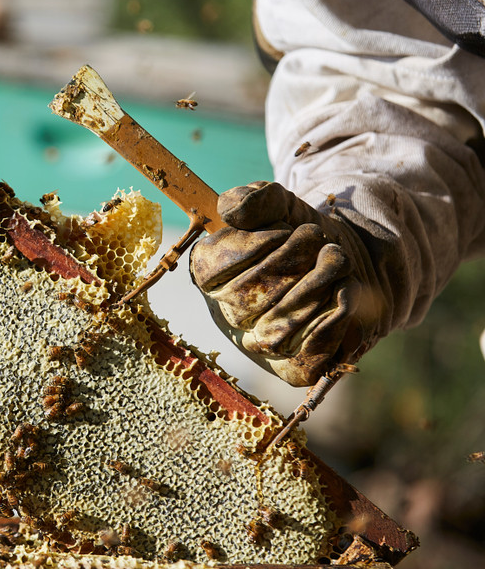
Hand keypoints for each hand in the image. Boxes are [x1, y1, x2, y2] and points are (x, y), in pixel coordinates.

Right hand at [189, 182, 386, 385]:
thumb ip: (255, 199)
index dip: (252, 247)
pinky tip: (346, 292)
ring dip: (317, 285)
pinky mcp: (294, 369)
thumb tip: (230, 210)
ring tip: (338, 260)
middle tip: (322, 242)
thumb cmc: (307, 236)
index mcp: (212, 276)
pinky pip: (303, 359)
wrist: (357, 263)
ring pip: (276, 327)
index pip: (210, 269)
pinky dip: (332, 321)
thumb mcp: (283, 207)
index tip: (287, 228)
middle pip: (246, 298)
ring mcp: (259, 346)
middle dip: (292, 262)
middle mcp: (228, 316)